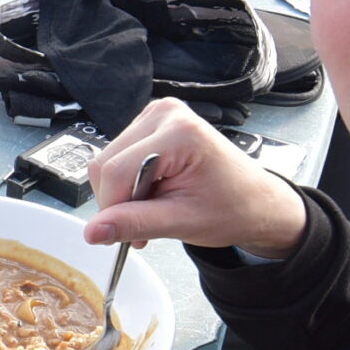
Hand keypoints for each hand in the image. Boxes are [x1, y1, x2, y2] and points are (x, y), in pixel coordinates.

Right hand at [83, 97, 309, 256]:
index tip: (124, 235)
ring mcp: (158, 115)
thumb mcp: (182, 222)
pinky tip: (152, 195)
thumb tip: (92, 232)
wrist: (256, 201)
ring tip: (153, 211)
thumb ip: (134, 223)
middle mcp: (165, 113)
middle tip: (143, 228)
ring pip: (109, 162)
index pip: (116, 171)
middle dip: (118, 202)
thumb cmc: (233, 207)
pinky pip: (120, 157)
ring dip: (123, 195)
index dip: (113, 208)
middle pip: (107, 164)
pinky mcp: (152, 125)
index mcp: (178, 132)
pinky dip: (129, 184)